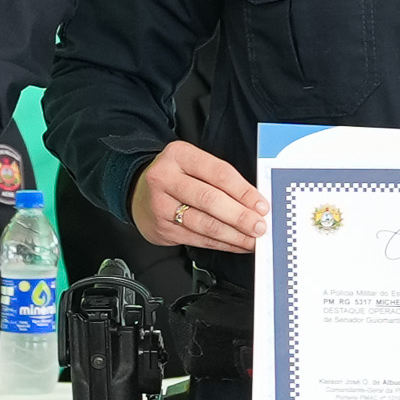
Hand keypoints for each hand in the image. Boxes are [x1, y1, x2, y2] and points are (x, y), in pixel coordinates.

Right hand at [129, 138, 260, 253]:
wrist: (138, 192)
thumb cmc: (176, 177)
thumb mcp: (194, 164)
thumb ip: (222, 179)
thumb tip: (255, 203)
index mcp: (179, 155)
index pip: (218, 173)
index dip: (243, 191)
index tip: (261, 205)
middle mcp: (165, 178)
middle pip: (209, 199)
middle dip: (239, 216)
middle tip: (259, 226)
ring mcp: (160, 205)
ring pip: (204, 223)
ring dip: (233, 234)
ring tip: (252, 239)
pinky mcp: (162, 228)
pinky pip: (198, 239)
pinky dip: (221, 243)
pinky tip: (236, 243)